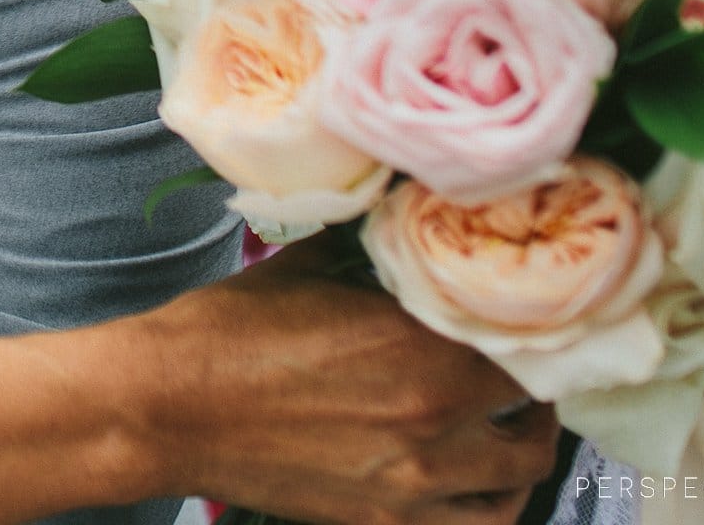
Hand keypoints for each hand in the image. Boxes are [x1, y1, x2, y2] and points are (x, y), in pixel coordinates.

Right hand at [145, 238, 560, 524]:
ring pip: (521, 477)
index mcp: (419, 347)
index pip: (528, 336)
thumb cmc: (227, 333)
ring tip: (509, 422)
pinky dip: (492, 503)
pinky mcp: (385, 522)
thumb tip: (410, 210)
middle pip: (538, 411)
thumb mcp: (308, 267)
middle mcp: (433, 423)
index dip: (538, 319)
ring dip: (526, 445)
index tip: (535, 306)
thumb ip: (373, 248)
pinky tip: (479, 478)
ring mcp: (414, 485)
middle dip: (537, 385)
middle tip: (522, 361)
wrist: (165, 409)